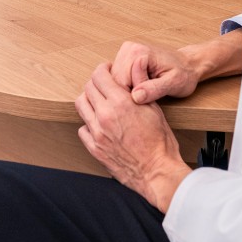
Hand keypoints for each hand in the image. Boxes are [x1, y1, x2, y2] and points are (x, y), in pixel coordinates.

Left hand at [76, 62, 189, 212]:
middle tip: (105, 85)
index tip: (108, 70)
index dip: (103, 69)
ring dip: (89, 101)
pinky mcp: (94, 148)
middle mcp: (105, 115)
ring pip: (81, 106)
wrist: (158, 172)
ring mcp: (97, 132)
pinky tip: (100, 125)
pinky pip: (83, 129)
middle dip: (96, 83)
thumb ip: (139, 87)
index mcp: (120, 103)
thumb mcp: (154, 109)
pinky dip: (89, 124)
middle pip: (88, 88)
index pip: (99, 75)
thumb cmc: (160, 143)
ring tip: (100, 103)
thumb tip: (133, 69)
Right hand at [111, 41, 199, 103]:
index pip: (121, 81)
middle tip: (148, 97)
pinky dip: (127, 86)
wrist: (188, 64)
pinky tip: (141, 88)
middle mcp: (128, 48)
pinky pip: (118, 77)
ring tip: (146, 92)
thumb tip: (135, 97)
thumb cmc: (184, 74)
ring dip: (127, 90)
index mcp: (138, 52)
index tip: (148, 99)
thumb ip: (154, 90)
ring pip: (114, 80)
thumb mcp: (174, 84)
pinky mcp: (125, 58)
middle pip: (115, 80)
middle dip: (128, 92)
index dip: (131, 96)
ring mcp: (125, 52)